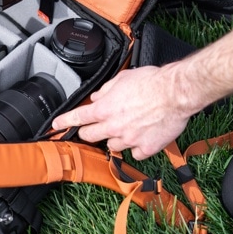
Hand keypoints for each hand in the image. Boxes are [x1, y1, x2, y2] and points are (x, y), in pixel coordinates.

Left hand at [52, 66, 191, 159]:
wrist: (176, 93)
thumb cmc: (152, 82)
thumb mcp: (122, 79)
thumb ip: (106, 91)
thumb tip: (97, 98)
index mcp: (105, 109)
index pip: (77, 118)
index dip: (64, 122)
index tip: (56, 125)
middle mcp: (113, 126)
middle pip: (90, 136)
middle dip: (88, 132)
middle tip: (94, 128)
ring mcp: (129, 139)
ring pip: (112, 147)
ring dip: (114, 139)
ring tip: (125, 129)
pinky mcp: (146, 148)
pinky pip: (135, 154)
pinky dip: (136, 148)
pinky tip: (141, 138)